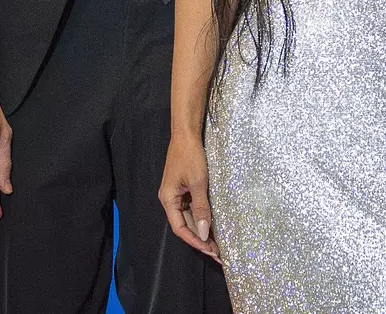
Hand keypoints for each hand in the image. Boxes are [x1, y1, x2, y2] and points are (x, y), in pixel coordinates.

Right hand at [159, 133, 220, 262]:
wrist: (187, 133)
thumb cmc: (190, 155)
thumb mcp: (198, 183)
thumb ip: (200, 208)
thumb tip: (202, 233)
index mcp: (168, 199)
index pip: (180, 228)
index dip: (194, 241)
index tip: (210, 250)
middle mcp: (170, 198)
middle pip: (184, 224)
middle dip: (199, 238)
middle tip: (217, 252)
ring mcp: (177, 193)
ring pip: (189, 217)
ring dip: (201, 229)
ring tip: (217, 242)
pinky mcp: (184, 187)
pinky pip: (191, 207)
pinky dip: (201, 216)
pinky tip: (212, 223)